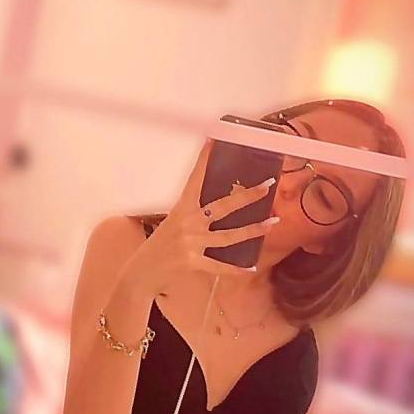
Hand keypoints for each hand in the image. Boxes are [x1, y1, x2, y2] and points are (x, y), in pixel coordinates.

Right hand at [126, 138, 279, 296]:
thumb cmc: (159, 247)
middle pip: (224, 206)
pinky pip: (220, 266)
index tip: (216, 139)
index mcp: (181, 208)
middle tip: (268, 185)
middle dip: (248, 196)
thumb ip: (194, 215)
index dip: (205, 159)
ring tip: (273, 222)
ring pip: (229, 236)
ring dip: (253, 230)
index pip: (195, 178)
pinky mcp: (192, 263)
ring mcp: (190, 243)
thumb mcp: (173, 224)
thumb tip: (220, 208)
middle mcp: (187, 222)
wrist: (140, 273)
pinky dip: (236, 269)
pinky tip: (251, 267)